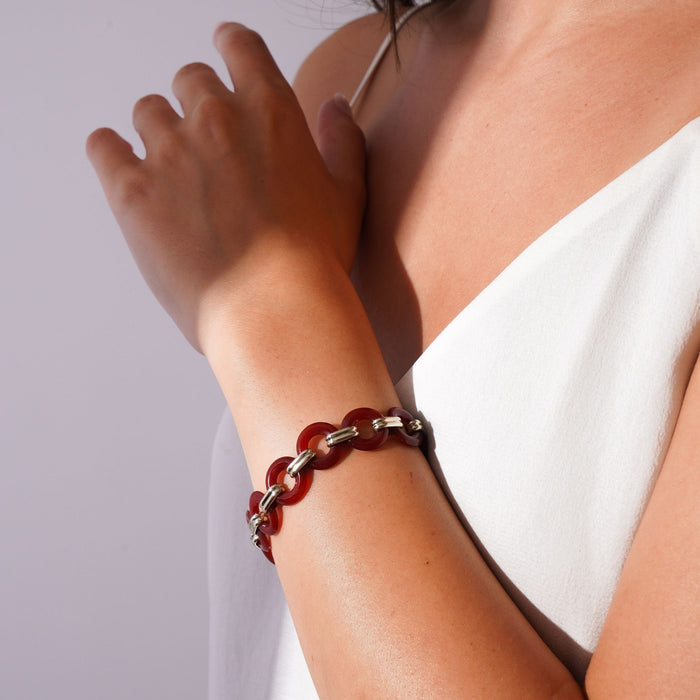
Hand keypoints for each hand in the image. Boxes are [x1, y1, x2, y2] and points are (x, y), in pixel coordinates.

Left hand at [86, 23, 365, 352]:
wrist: (272, 311)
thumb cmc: (315, 260)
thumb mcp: (348, 195)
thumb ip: (342, 140)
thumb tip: (336, 105)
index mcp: (269, 110)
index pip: (239, 45)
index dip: (232, 47)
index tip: (226, 55)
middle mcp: (215, 118)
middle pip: (190, 79)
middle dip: (199, 104)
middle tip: (209, 145)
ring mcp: (169, 153)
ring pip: (148, 112)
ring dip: (161, 132)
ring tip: (176, 173)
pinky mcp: (132, 192)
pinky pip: (104, 147)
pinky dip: (112, 152)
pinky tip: (125, 168)